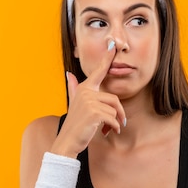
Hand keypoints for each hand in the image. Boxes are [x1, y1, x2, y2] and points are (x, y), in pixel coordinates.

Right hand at [51, 41, 126, 157]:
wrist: (67, 141)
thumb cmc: (75, 124)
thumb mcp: (74, 103)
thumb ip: (73, 88)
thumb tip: (69, 74)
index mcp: (84, 88)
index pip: (98, 71)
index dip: (106, 58)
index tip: (112, 45)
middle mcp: (86, 92)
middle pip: (114, 99)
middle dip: (119, 113)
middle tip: (118, 125)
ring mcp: (89, 102)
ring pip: (114, 110)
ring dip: (115, 122)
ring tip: (108, 129)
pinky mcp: (94, 113)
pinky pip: (113, 118)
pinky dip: (113, 127)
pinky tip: (107, 132)